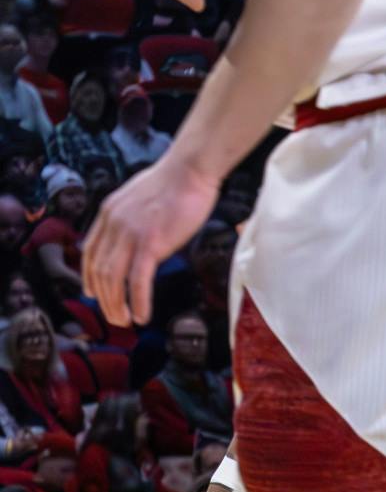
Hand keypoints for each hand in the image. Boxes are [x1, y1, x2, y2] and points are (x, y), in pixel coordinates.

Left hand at [83, 155, 221, 325]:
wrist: (189, 170)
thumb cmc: (176, 182)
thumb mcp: (142, 198)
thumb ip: (133, 217)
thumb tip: (139, 234)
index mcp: (109, 213)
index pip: (90, 253)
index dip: (89, 278)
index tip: (94, 294)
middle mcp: (113, 225)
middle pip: (99, 271)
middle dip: (104, 299)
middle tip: (114, 317)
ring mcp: (130, 234)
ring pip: (114, 279)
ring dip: (117, 305)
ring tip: (126, 320)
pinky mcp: (151, 243)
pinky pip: (138, 280)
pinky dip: (138, 301)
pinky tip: (142, 315)